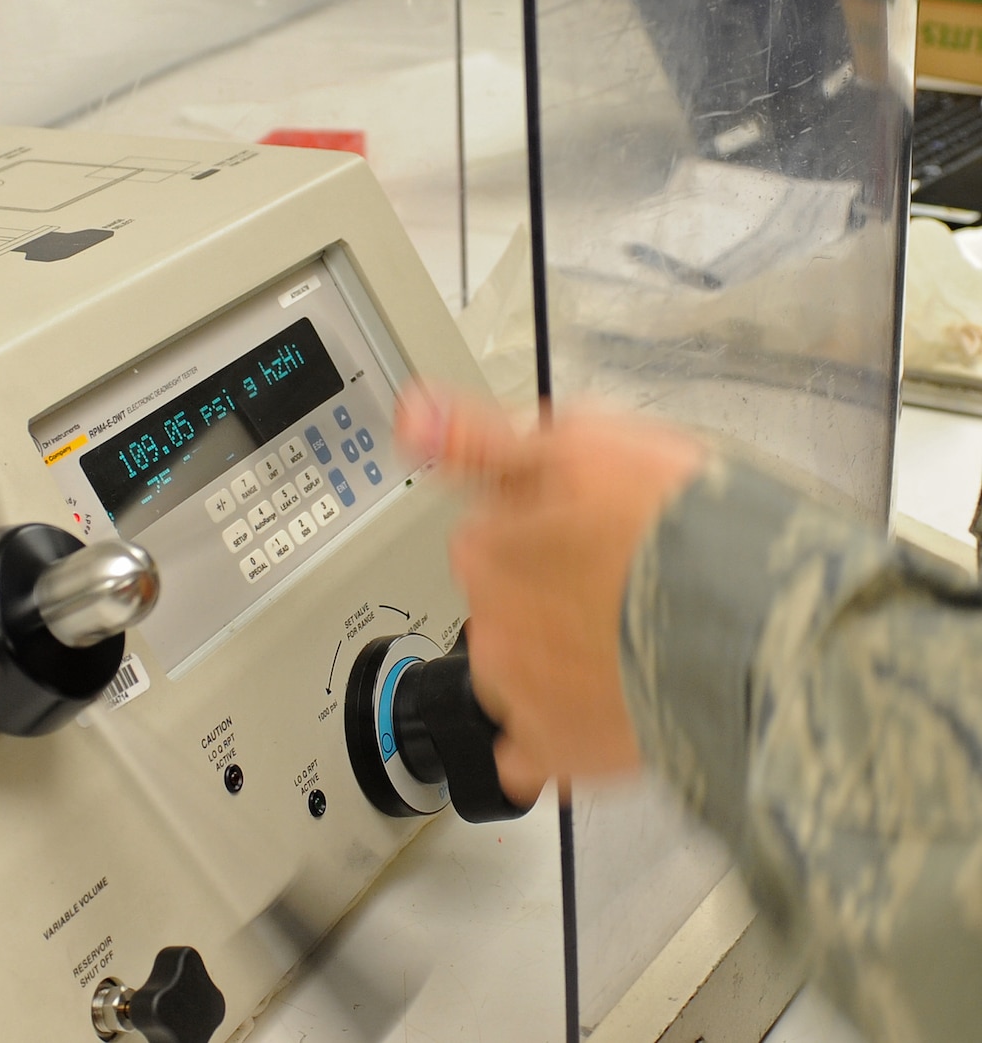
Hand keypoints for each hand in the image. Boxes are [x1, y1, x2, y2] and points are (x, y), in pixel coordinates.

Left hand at [395, 385, 705, 802]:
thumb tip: (409, 417)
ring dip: (556, 663)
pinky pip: (532, 750)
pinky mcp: (558, 751)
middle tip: (619, 586)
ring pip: (517, 672)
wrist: (760, 638)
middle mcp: (489, 621)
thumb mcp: (582, 445)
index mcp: (487, 548)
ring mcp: (519, 693)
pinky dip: (559, 738)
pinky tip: (606, 713)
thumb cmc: (685, 537)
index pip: (487, 533)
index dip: (543, 530)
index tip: (585, 532)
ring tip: (629, 646)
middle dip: (548, 594)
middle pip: (501, 603)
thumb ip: (481, 439)